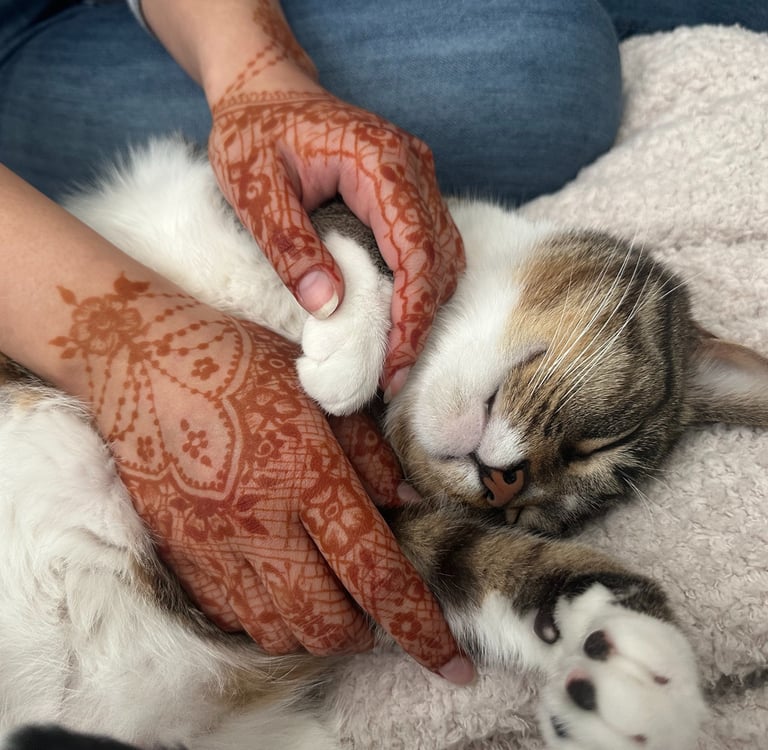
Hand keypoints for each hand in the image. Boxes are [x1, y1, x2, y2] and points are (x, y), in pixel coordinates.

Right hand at [49, 273, 469, 677]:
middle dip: (365, 633)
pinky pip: (232, 616)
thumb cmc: (236, 361)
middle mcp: (260, 520)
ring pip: (278, 631)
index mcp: (307, 472)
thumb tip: (405, 504)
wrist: (138, 359)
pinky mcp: (179, 551)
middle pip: (327, 623)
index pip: (376, 573)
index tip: (454, 668)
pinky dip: (268, 617)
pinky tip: (278, 582)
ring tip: (327, 595)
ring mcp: (213, 543)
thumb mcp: (317, 388)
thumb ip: (368, 450)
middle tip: (373, 605)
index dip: (422, 629)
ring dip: (316, 630)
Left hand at [208, 70, 464, 395]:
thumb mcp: (254, 188)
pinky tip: (397, 316)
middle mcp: (411, 167)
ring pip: (444, 254)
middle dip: (421, 321)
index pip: (414, 249)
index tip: (395, 363)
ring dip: (425, 307)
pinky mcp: (407, 189)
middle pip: (440, 257)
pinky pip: (430, 244)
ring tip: (397, 355)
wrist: (264, 88)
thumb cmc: (253, 132)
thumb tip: (327, 306)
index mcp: (379, 162)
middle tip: (394, 375)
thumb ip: (289, 244)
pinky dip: (420, 286)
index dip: (410, 313)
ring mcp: (415, 176)